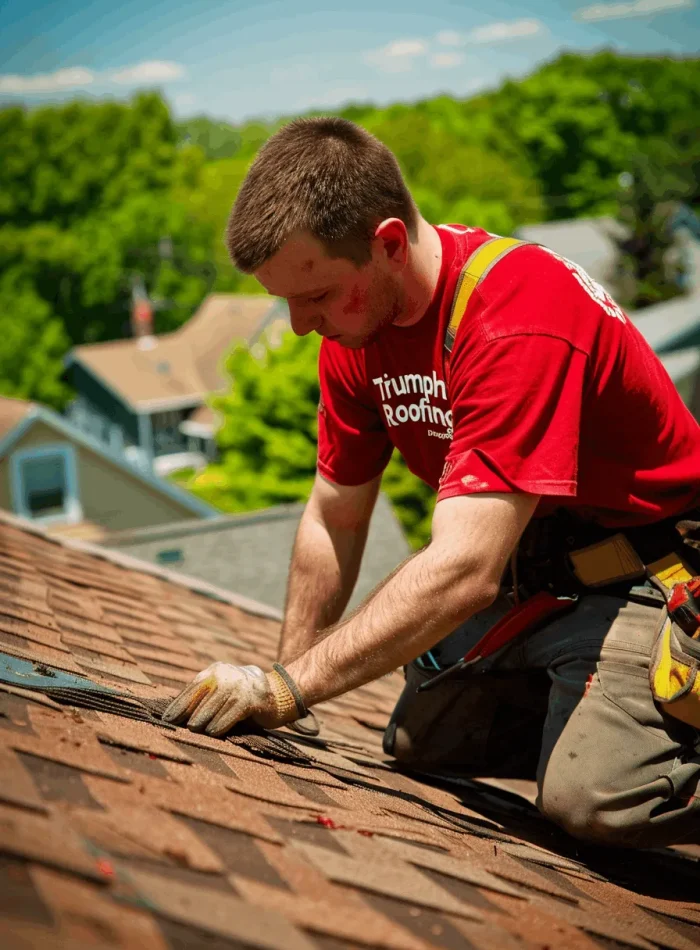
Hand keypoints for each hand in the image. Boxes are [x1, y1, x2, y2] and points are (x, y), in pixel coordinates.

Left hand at [162, 662, 279, 735]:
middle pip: (201, 697)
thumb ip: (204, 698)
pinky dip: (221, 724)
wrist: (277, 694)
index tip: (166, 719)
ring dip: (202, 720)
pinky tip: (213, 732)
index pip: (192, 688)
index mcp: (216, 671)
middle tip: (176, 726)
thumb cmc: (242, 698)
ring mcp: (240, 685)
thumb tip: (177, 715)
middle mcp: (227, 675)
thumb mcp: (222, 692)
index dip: (178, 704)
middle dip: (187, 713)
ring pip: (214, 706)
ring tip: (193, 730)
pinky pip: (231, 713)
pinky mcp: (252, 699)